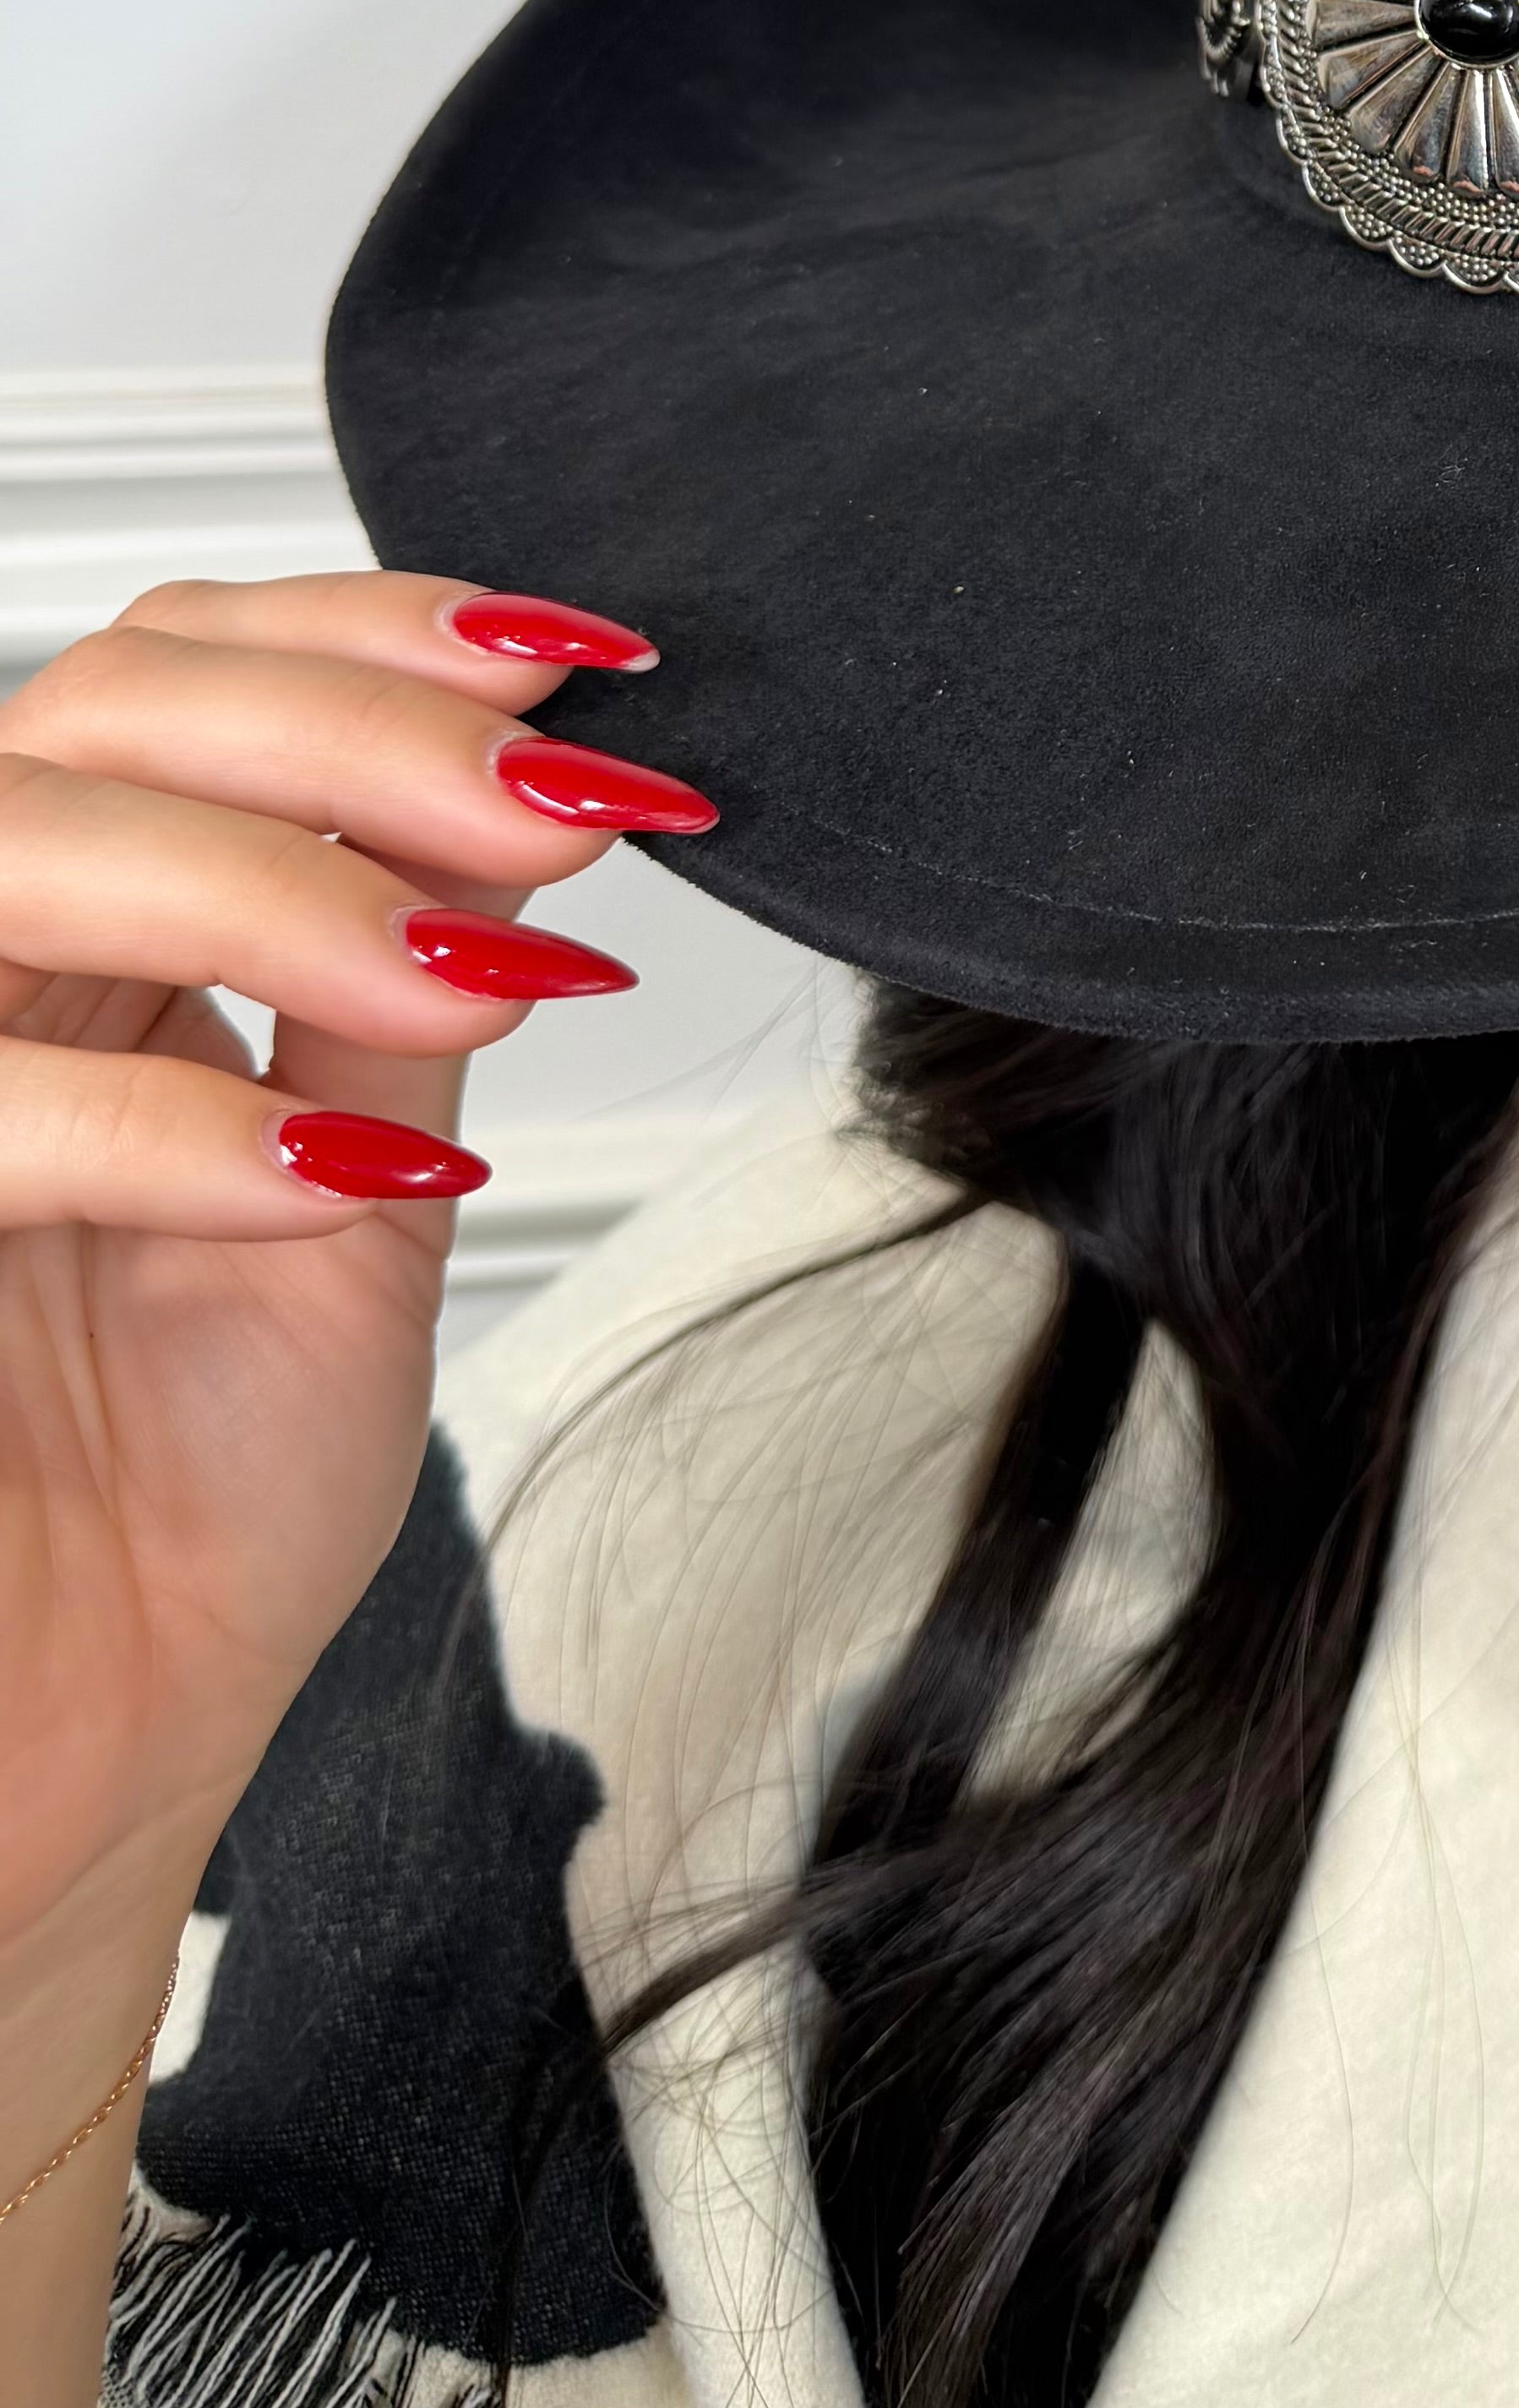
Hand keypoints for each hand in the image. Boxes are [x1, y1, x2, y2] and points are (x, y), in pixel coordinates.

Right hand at [0, 571, 711, 1972]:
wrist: (86, 1776)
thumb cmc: (182, 1520)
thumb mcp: (356, 1199)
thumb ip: (402, 993)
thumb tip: (541, 788)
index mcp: (75, 945)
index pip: (179, 670)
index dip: (371, 631)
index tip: (573, 665)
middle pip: (99, 705)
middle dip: (357, 733)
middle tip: (557, 813)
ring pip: (12, 847)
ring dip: (272, 878)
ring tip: (466, 978)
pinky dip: (177, 1126)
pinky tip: (339, 1176)